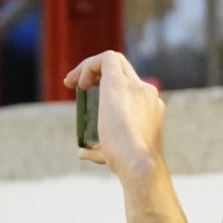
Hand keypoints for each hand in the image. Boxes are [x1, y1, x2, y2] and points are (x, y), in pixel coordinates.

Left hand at [63, 50, 164, 174]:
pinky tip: (77, 81)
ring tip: (73, 82)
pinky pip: (106, 59)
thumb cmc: (128, 163)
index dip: (107, 85)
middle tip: (76, 85)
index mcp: (149, 107)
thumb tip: (82, 152)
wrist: (138, 162)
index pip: (130, 86)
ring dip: (89, 66)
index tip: (89, 94)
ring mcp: (136, 87)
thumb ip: (98, 150)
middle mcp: (146, 93)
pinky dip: (88, 64)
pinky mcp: (120, 83)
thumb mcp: (112, 153)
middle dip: (97, 71)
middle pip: (123, 68)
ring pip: (114, 61)